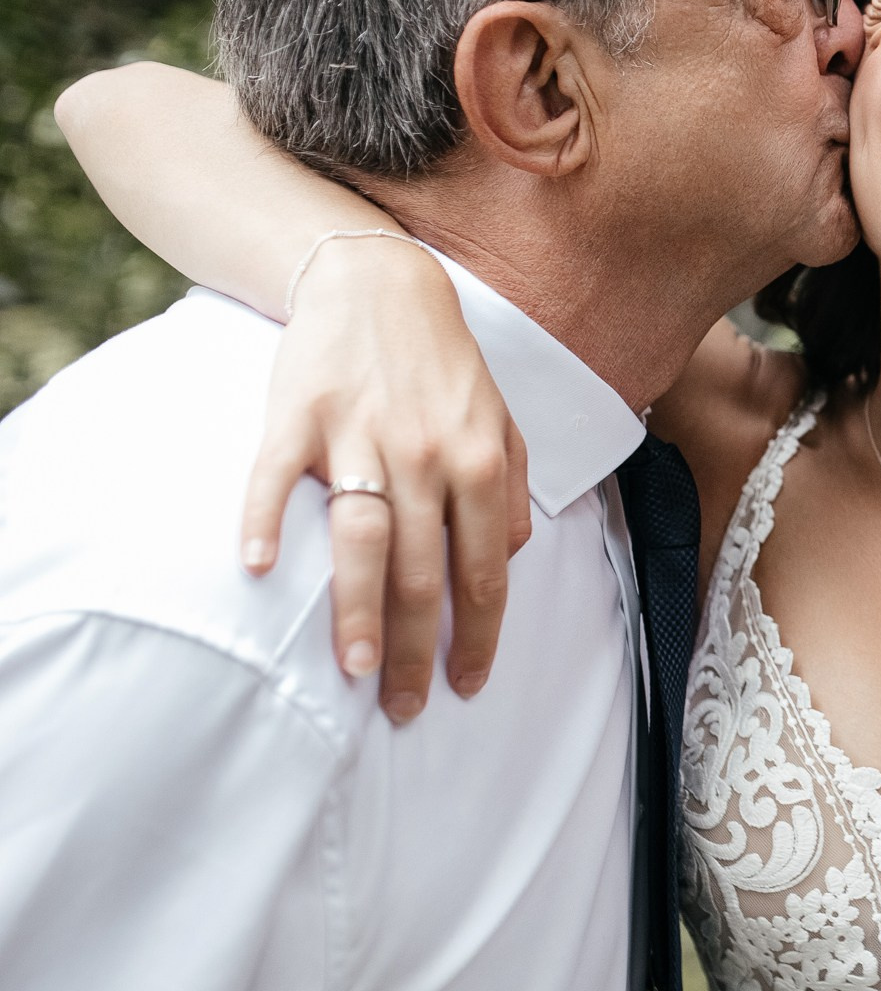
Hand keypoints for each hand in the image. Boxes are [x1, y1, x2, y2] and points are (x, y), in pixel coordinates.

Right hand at [241, 238, 530, 721]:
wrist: (380, 282)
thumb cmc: (444, 364)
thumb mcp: (502, 420)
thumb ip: (514, 487)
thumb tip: (513, 556)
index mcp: (481, 463)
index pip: (486, 571)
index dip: (480, 635)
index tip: (468, 684)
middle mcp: (426, 457)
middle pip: (425, 573)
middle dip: (419, 649)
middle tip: (405, 708)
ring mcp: (360, 437)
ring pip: (363, 541)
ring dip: (359, 612)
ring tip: (356, 670)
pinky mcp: (299, 417)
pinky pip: (276, 479)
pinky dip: (262, 523)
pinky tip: (256, 571)